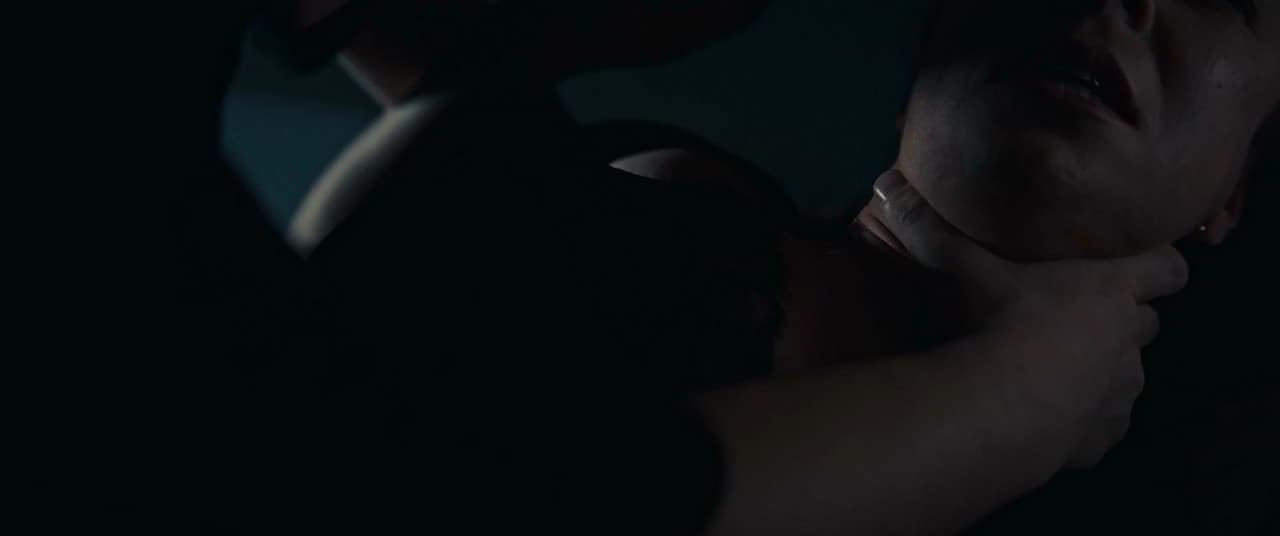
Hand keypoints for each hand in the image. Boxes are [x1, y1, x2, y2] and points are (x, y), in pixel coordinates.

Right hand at [868, 169, 1187, 468]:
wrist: (1001, 409)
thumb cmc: (994, 324)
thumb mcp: (957, 268)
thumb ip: (927, 227)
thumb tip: (887, 182)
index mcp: (1107, 290)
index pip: (1166, 268)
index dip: (1161, 265)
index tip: (1149, 264)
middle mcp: (1125, 340)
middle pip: (1148, 323)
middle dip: (1124, 320)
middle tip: (1082, 317)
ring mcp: (1119, 393)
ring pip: (1130, 376)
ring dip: (1106, 371)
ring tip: (1063, 372)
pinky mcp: (1103, 436)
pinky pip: (1107, 425)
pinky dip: (1089, 420)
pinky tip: (1054, 418)